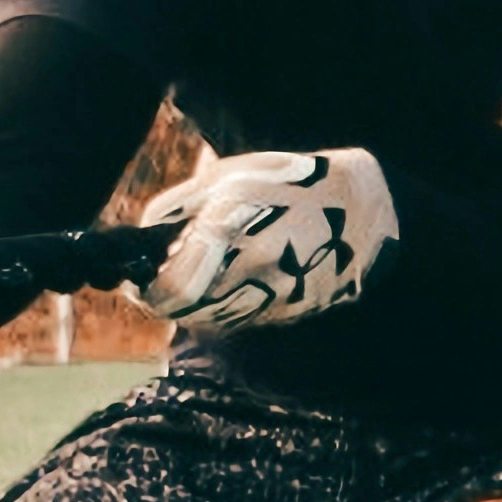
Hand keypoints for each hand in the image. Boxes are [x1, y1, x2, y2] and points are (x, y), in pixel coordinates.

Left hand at [137, 144, 396, 339]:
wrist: (362, 210)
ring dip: (194, 306)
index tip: (139, 277)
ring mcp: (272, 299)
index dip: (145, 290)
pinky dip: (225, 308)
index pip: (169, 291)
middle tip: (164, 277)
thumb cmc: (286, 183)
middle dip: (166, 299)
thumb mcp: (225, 179)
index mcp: (228, 235)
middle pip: (184, 313)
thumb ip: (177, 209)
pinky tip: (236, 279)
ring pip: (210, 322)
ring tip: (205, 272)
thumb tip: (143, 237)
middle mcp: (249, 274)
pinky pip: (241, 321)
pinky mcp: (289, 314)